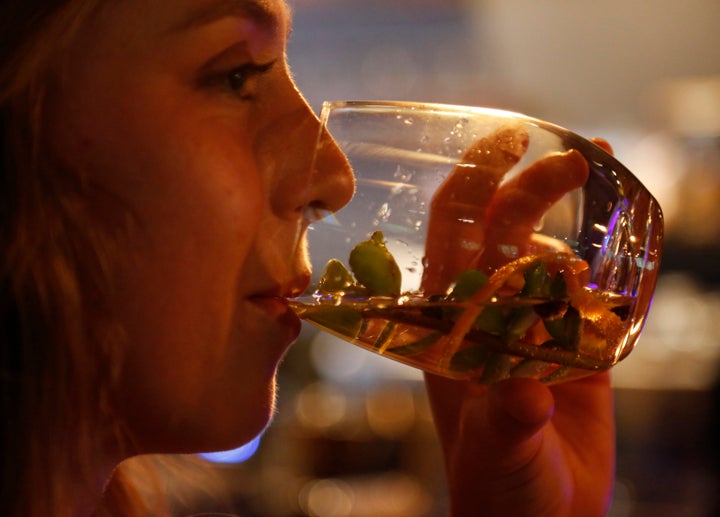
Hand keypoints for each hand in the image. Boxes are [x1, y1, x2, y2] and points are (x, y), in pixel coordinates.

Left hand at [422, 129, 615, 515]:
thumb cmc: (500, 486)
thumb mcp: (497, 450)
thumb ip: (507, 419)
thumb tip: (523, 388)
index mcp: (451, 326)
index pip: (450, 238)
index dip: (471, 185)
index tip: (503, 143)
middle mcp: (488, 315)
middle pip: (502, 231)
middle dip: (530, 187)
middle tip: (573, 159)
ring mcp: (535, 325)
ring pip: (552, 251)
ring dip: (574, 211)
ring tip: (602, 172)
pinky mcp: (579, 345)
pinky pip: (596, 291)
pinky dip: (611, 257)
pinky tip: (628, 227)